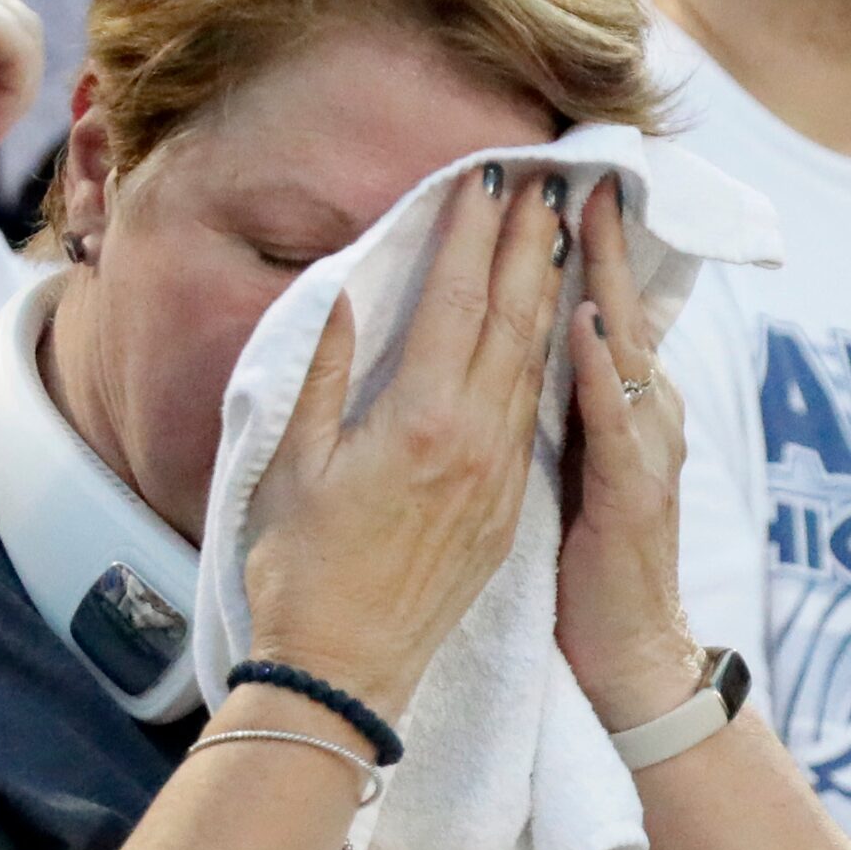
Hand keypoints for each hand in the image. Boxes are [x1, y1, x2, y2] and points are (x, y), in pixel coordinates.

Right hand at [244, 163, 570, 720]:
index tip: (486, 176)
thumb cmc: (301, 572)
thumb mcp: (294, 462)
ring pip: (533, 364)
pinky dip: (544, 358)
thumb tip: (347, 294)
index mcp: (420, 420)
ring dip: (546, 293)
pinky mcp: (506, 511)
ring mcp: (499, 478)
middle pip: (512, 320)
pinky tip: (548, 332)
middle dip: (528, 244)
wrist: (345, 673)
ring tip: (556, 235)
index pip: (456, 301)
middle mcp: (474, 442)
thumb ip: (324, 372)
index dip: (473, 233)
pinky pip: (533, 414)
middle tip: (545, 180)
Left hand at [556, 179, 706, 732]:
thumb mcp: (567, 478)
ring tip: (581, 212)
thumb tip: (521, 348)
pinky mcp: (635, 495)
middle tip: (575, 165)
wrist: (629, 661)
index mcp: (605, 414)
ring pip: (622, 349)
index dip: (569, 252)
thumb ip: (549, 410)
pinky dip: (604, 369)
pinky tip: (586, 322)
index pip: (583, 315)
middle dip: (594, 238)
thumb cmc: (588, 575)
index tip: (547, 186)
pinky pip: (618, 421)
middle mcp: (633, 420)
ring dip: (602, 280)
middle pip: (611, 312)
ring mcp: (641, 453)